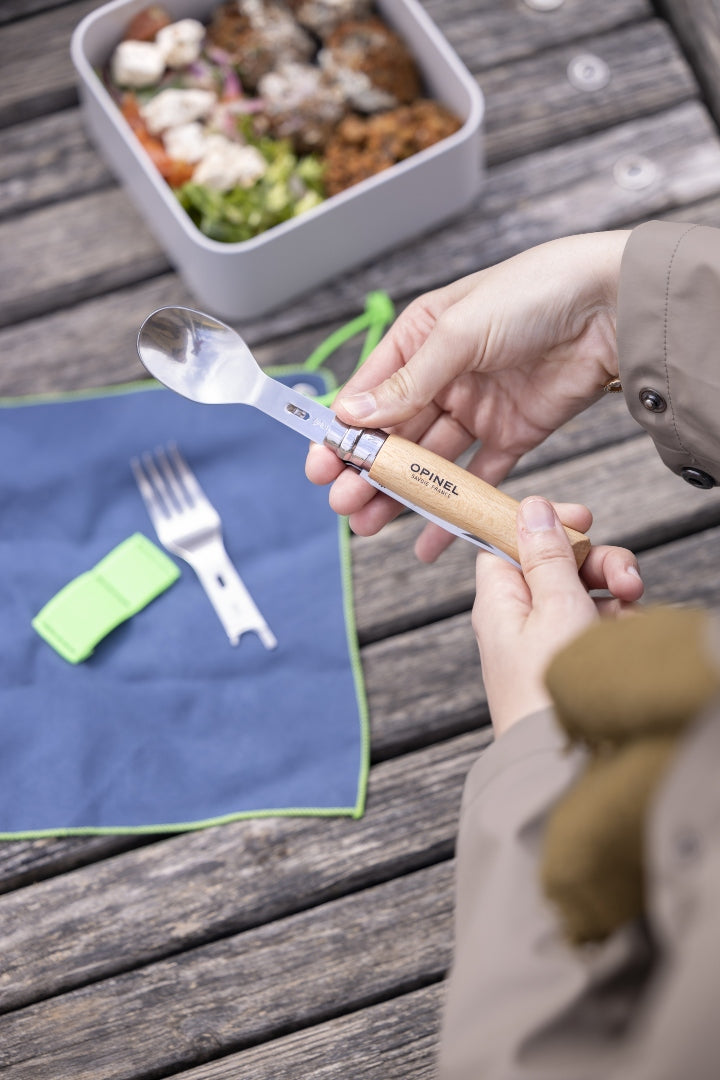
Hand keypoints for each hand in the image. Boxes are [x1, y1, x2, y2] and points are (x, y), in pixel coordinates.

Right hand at [306, 231, 629, 560]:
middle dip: (368, 471)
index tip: (322, 465)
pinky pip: (478, 477)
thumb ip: (410, 380)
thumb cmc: (535, 293)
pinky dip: (456, 508)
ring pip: (430, 460)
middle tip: (344, 504)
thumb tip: (356, 414)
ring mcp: (479, 407)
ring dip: (402, 493)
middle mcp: (446, 374)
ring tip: (371, 524)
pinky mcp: (514, 433)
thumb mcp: (459, 331)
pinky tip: (429, 537)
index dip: (344, 431)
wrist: (614, 306)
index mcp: (423, 337)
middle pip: (396, 432)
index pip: (372, 391)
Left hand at [473, 497, 642, 737]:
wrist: (563, 764)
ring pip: (585, 595)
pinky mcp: (572, 663)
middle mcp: (519, 619)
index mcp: (499, 600)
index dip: (545, 524)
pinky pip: (599, 628)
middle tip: (626, 578)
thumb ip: (548, 555)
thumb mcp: (555, 607)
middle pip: (557, 565)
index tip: (583, 518)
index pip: (509, 541)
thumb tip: (531, 508)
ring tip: (632, 612)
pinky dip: (618, 626)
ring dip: (615, 596)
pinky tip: (630, 637)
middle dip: (598, 564)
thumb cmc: (550, 690)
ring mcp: (547, 642)